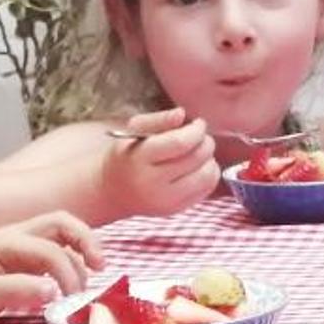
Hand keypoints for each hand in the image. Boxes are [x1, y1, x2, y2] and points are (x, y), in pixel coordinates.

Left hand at [0, 212, 102, 323]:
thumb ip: (16, 291)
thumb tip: (52, 289)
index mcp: (6, 243)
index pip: (50, 249)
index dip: (67, 271)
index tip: (72, 298)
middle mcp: (17, 235)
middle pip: (62, 222)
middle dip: (86, 240)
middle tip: (101, 267)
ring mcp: (23, 242)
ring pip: (63, 230)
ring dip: (82, 248)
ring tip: (92, 275)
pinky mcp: (27, 254)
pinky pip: (58, 245)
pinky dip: (74, 256)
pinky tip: (78, 276)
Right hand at [96, 107, 219, 221]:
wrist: (113, 191)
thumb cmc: (127, 155)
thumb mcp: (133, 131)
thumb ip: (158, 119)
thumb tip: (182, 114)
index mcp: (139, 159)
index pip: (179, 143)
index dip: (196, 130)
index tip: (198, 123)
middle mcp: (152, 183)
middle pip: (196, 159)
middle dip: (206, 142)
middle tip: (201, 136)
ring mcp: (165, 200)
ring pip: (206, 176)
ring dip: (210, 159)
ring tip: (199, 152)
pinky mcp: (176, 209)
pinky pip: (207, 189)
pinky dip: (210, 174)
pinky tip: (198, 167)